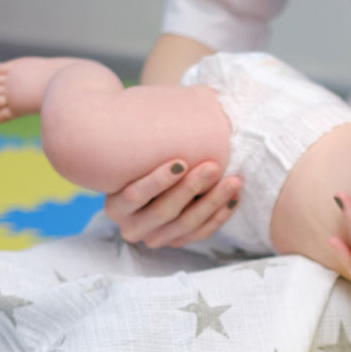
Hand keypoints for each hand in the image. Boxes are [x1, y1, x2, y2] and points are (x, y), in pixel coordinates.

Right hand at [104, 160, 240, 247]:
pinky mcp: (177, 241)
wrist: (144, 180)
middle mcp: (132, 227)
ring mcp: (156, 238)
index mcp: (116, 207)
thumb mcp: (135, 155)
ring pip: (188, 224)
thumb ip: (145, 147)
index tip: (182, 161)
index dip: (158, 181)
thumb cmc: (140, 159)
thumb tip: (168, 110)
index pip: (135, 195)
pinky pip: (202, 232)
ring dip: (213, 202)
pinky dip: (220, 216)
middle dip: (192, 188)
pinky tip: (234, 198)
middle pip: (165, 211)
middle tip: (213, 167)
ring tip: (234, 181)